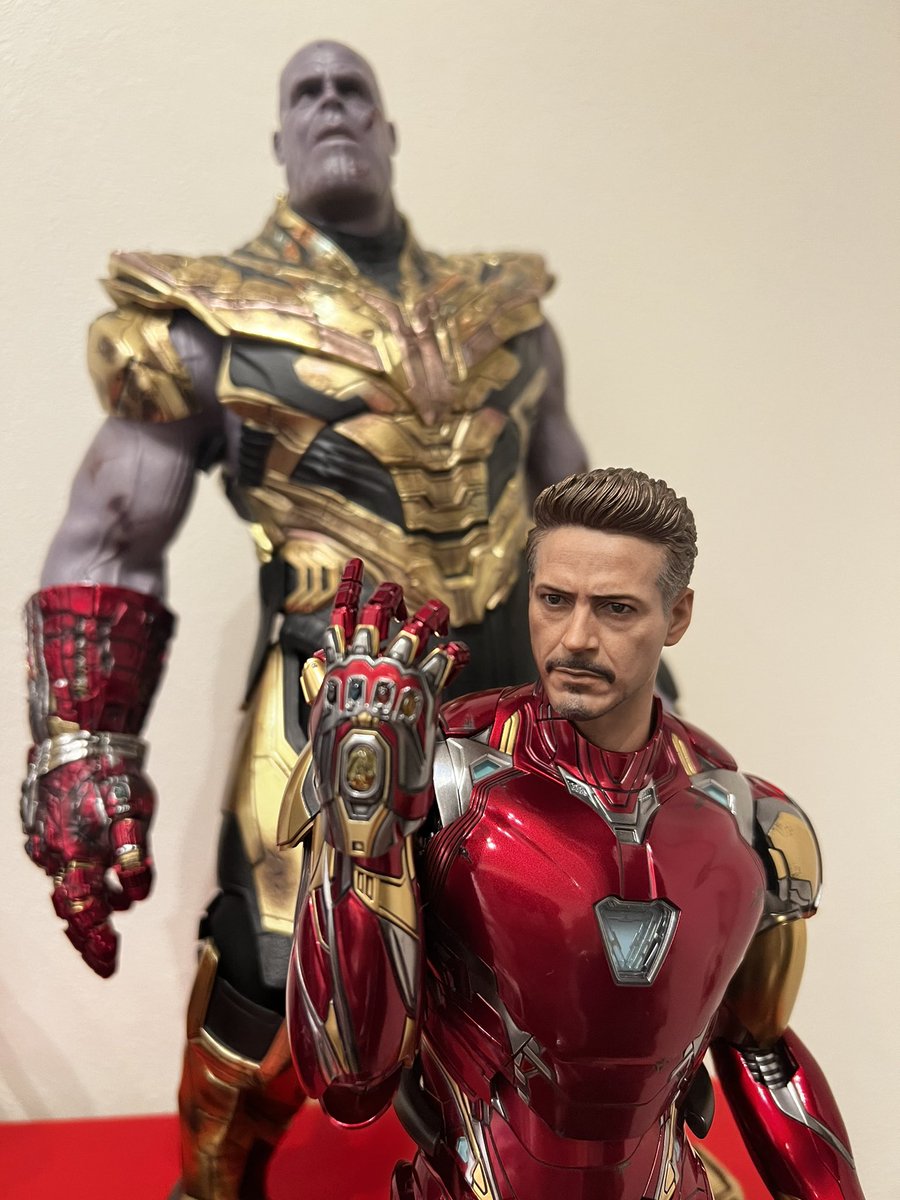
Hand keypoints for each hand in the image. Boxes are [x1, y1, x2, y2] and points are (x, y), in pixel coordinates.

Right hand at [21, 749, 155, 976]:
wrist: (78, 734)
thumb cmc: (109, 773)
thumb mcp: (135, 814)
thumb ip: (134, 856)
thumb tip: (135, 894)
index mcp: (77, 856)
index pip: (85, 914)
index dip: (97, 942)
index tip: (110, 964)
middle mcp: (55, 854)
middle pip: (70, 908)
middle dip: (88, 936)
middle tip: (105, 958)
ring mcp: (44, 839)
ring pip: (65, 883)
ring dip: (88, 901)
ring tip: (114, 909)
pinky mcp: (41, 823)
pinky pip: (58, 859)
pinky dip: (78, 872)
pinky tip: (95, 869)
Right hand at [309, 560, 468, 857]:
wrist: (364, 794)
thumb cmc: (339, 768)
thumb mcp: (320, 721)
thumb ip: (323, 688)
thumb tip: (320, 667)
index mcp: (340, 670)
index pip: (342, 616)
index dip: (350, 586)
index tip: (356, 566)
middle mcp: (367, 665)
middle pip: (379, 613)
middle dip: (390, 595)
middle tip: (398, 589)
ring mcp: (397, 675)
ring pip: (415, 628)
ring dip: (429, 615)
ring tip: (437, 611)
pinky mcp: (425, 692)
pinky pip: (445, 660)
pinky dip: (454, 653)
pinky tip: (459, 652)